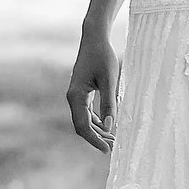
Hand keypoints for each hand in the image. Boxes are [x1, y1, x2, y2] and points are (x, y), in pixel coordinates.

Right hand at [67, 30, 118, 152]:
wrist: (94, 38)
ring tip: (114, 138)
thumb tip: (110, 128)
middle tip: (115, 146)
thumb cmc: (103, 56)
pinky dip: (97, 121)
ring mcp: (76, 95)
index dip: (95, 140)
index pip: (83, 126)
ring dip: (98, 130)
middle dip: (97, 138)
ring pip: (85, 120)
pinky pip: (87, 112)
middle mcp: (73, 97)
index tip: (108, 150)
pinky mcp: (82, 92)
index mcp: (76, 96)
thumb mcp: (109, 80)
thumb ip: (109, 104)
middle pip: (82, 126)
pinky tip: (109, 124)